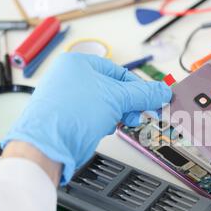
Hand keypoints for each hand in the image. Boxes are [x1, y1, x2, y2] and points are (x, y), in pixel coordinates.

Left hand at [1, 53, 171, 183]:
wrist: (47, 146)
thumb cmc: (71, 114)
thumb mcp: (116, 98)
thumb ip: (143, 94)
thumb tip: (163, 91)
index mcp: (78, 63)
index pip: (119, 72)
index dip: (138, 88)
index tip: (153, 100)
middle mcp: (70, 78)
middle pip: (113, 89)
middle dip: (127, 104)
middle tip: (138, 115)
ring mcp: (67, 99)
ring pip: (105, 104)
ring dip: (117, 114)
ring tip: (118, 123)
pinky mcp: (67, 117)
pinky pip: (94, 116)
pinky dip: (104, 122)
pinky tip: (104, 128)